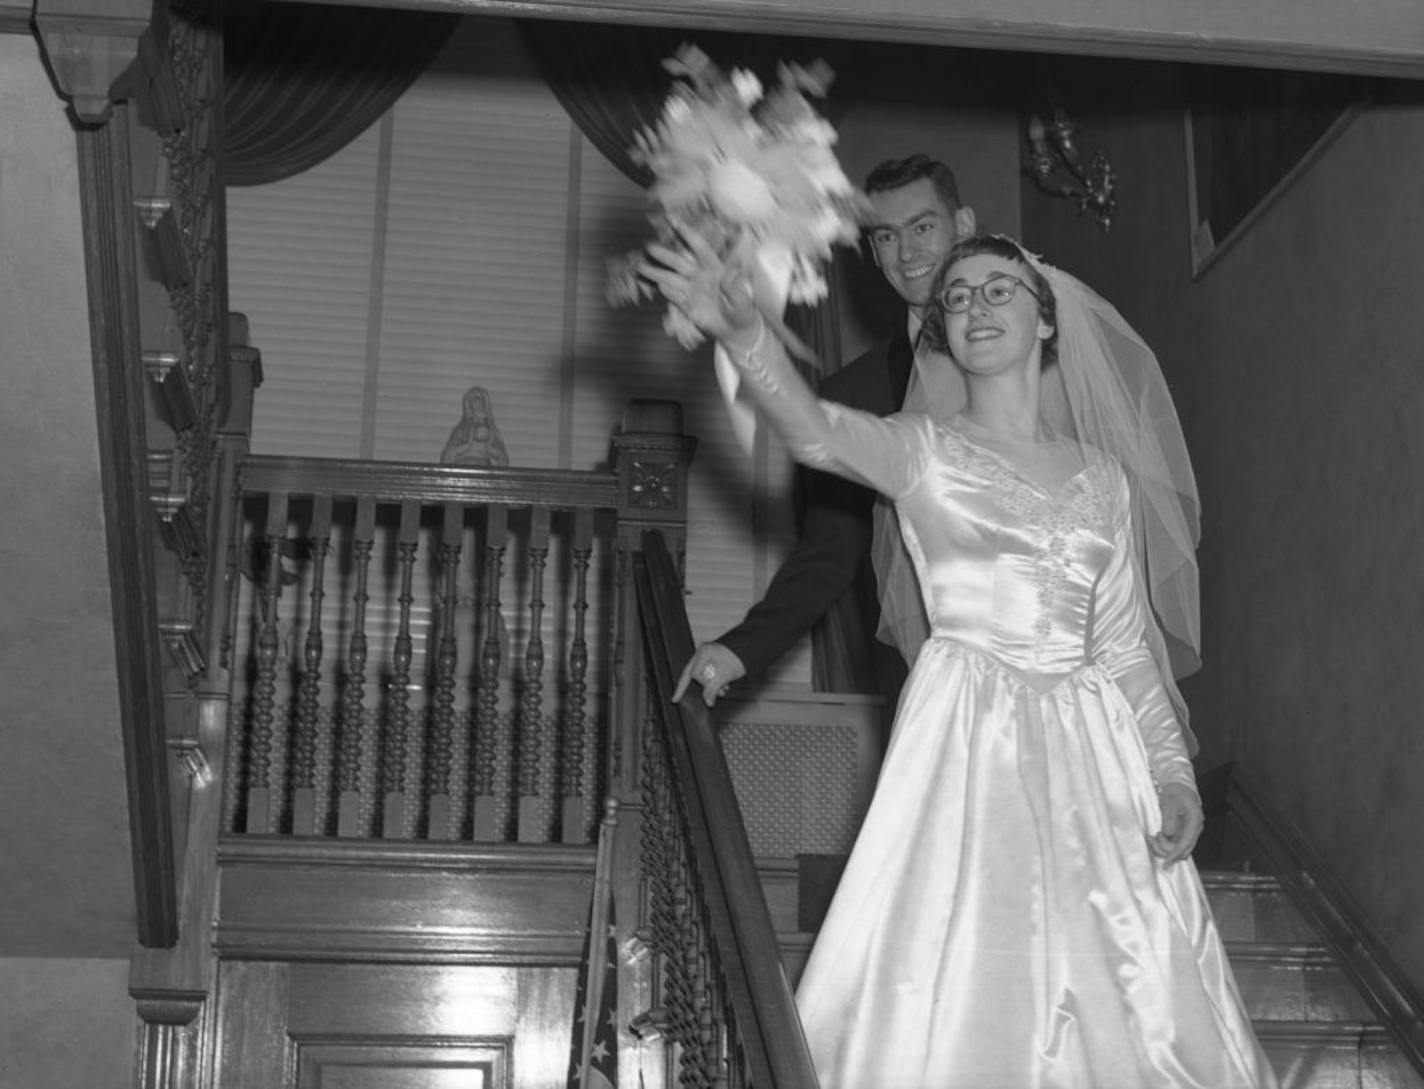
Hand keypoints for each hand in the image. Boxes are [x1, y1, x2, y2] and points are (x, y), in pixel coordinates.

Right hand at [641, 222, 762, 350]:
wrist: (735, 329)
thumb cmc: (741, 309)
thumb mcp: (742, 299)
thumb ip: (734, 286)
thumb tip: (731, 273)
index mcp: (714, 267)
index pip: (699, 247)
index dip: (687, 233)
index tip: (674, 221)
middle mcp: (699, 275)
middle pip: (678, 262)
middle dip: (664, 255)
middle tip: (648, 247)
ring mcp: (691, 290)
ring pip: (671, 278)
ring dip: (656, 273)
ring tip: (640, 267)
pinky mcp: (686, 305)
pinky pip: (674, 296)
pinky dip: (666, 292)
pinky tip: (657, 287)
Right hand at [672, 642, 746, 706]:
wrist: (753, 648)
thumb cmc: (740, 657)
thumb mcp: (726, 675)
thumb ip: (713, 689)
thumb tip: (708, 702)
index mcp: (704, 652)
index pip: (695, 674)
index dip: (703, 686)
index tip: (709, 697)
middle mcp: (703, 652)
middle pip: (692, 673)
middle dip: (701, 686)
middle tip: (685, 698)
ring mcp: (707, 654)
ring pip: (702, 674)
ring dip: (711, 685)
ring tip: (723, 691)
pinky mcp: (714, 658)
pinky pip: (708, 672)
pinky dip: (715, 681)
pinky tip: (724, 687)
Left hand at [1150, 782, 1203, 866]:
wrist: (1179, 788)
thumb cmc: (1176, 793)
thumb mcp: (1170, 803)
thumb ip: (1169, 819)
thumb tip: (1168, 834)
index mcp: (1194, 822)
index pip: (1186, 844)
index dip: (1175, 854)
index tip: (1166, 863)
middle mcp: (1194, 831)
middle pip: (1183, 851)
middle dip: (1166, 850)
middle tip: (1152, 838)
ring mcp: (1188, 833)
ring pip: (1178, 851)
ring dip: (1163, 848)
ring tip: (1152, 836)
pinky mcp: (1182, 834)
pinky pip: (1174, 846)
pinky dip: (1163, 845)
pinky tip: (1154, 837)